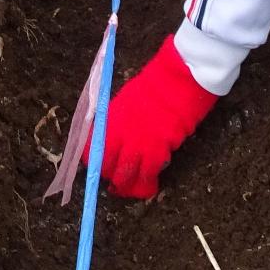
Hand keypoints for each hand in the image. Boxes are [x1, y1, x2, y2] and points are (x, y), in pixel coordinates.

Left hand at [101, 36, 220, 198]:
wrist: (178, 78)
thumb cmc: (156, 83)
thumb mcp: (127, 99)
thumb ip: (117, 120)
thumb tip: (112, 137)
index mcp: (109, 117)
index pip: (91, 148)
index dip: (94, 162)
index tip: (98, 168)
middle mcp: (119, 133)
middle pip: (106, 165)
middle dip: (109, 177)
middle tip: (114, 183)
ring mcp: (137, 142)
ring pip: (124, 174)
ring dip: (126, 186)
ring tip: (129, 191)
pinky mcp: (158, 149)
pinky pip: (147, 173)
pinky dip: (147, 183)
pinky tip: (150, 187)